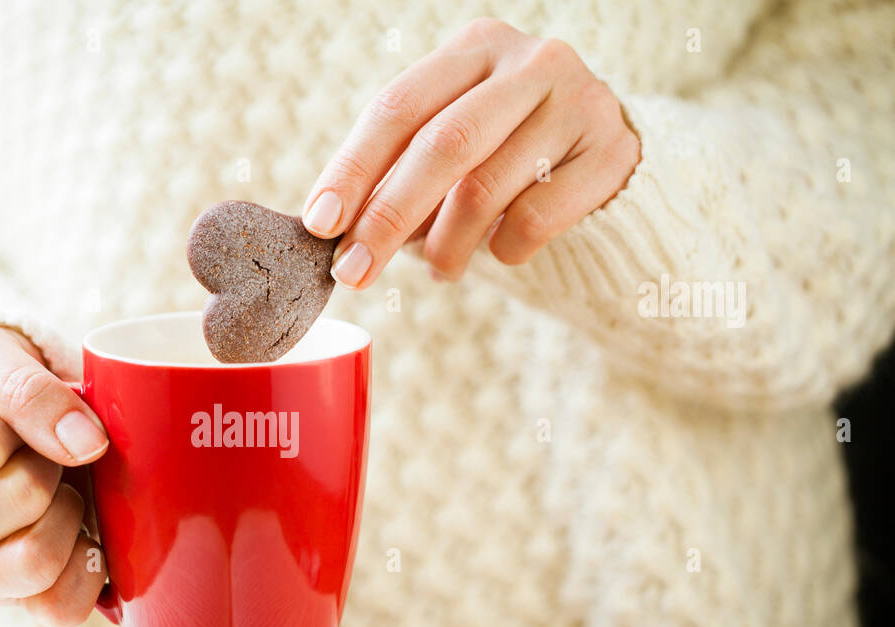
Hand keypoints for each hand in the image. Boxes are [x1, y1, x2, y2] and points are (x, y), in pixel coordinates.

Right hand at [0, 320, 108, 626]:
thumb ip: (25, 388)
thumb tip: (88, 443)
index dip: (9, 419)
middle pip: (26, 497)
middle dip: (43, 456)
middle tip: (27, 449)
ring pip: (45, 554)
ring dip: (67, 504)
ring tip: (48, 484)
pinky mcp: (19, 605)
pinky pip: (67, 604)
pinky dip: (88, 561)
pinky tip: (78, 525)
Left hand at [302, 18, 639, 285]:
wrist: (606, 159)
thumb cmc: (505, 155)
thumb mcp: (448, 147)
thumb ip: (395, 172)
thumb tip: (333, 228)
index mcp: (474, 48)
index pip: (397, 107)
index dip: (353, 168)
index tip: (320, 224)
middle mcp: (531, 61)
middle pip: (442, 145)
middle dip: (388, 218)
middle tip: (355, 272)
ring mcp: (580, 101)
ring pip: (486, 190)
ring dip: (446, 246)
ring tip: (440, 269)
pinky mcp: (613, 152)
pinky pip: (535, 219)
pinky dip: (502, 251)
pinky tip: (498, 253)